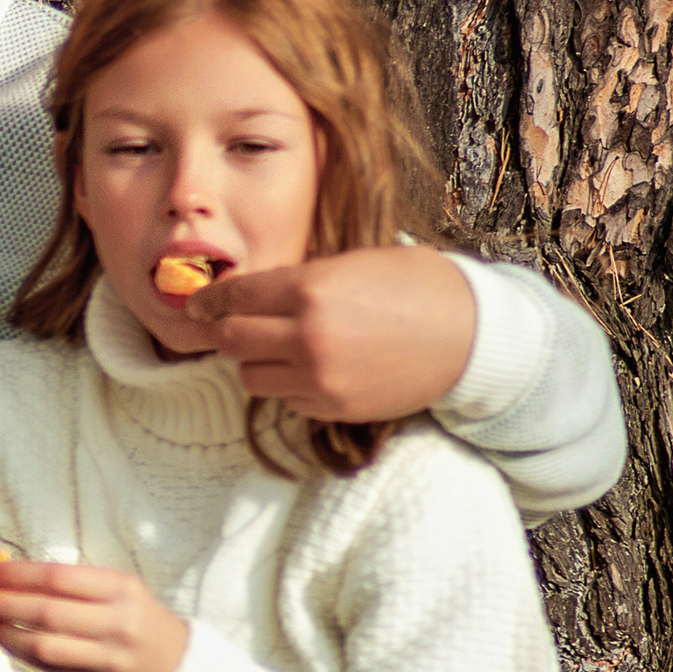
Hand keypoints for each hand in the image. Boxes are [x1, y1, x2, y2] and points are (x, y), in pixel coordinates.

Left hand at [0, 559, 187, 671]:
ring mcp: (109, 658)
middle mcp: (117, 623)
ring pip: (43, 645)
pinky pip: (49, 668)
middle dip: (0, 602)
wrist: (175, 668)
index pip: (58, 577)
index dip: (16, 573)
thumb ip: (72, 582)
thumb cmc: (135, 617)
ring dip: (2, 632)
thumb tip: (10, 571)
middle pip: (46, 611)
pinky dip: (19, 653)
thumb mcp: (118, 588)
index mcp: (122, 589)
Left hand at [186, 245, 474, 422]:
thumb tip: (253, 294)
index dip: (210, 301)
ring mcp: (318, 377)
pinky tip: (312, 369)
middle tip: (236, 327)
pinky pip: (285, 400)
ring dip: (256, 363)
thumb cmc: (417, 286)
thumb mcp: (354, 263)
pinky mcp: (333, 408)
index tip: (199, 304)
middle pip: (230, 340)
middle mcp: (306, 336)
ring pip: (250, 377)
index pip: (233, 298)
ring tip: (280, 349)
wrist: (473, 335)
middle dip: (228, 332)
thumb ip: (300, 281)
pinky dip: (288, 386)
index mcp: (309, 290)